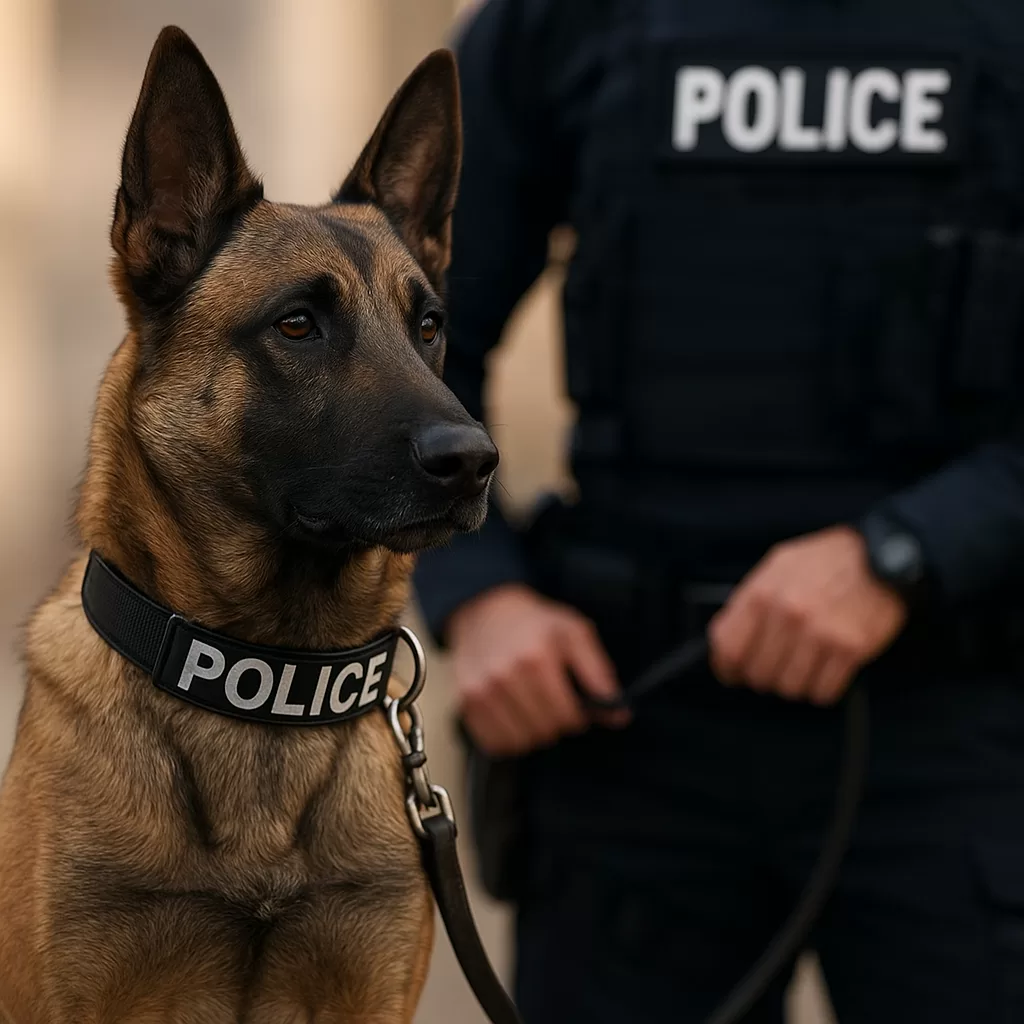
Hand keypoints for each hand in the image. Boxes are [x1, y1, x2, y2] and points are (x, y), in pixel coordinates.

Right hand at [446, 583, 626, 756]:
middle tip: (553, 702)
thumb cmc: (534, 623)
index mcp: (537, 658)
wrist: (485, 610)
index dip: (578, 716)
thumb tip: (620, 714)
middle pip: (545, 732)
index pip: (568, 718)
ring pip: (520, 743)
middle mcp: (505, 677)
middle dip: (556, 723)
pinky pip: (494, 744)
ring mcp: (481, 691)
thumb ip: (599, 674)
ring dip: (532, 732)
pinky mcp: (466, 702)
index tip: (574, 703)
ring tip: (533, 708)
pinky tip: (513, 716)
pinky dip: (508, 738)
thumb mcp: (575, 633)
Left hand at [708, 526, 907, 704]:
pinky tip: (825, 670)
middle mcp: (788, 614)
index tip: (733, 674)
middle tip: (774, 668)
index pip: (727, 648)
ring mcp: (819, 633)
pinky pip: (823, 692)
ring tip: (802, 666)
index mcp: (762, 593)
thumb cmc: (825, 561)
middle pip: (758, 674)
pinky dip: (821, 689)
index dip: (726, 668)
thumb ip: (749, 601)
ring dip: (793, 684)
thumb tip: (725, 641)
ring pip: (789, 688)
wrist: (881, 555)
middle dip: (762, 677)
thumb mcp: (776, 566)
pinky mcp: (850, 649)